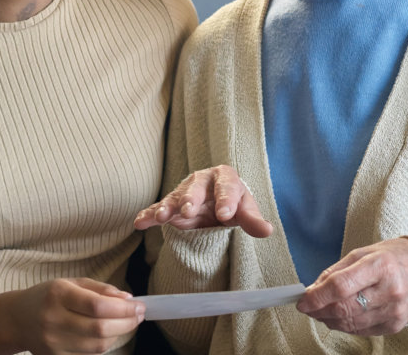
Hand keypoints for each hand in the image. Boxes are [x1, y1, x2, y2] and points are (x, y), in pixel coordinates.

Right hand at [6, 278, 144, 354]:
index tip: (139, 306)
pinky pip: (89, 354)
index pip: (98, 306)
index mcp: (58, 294)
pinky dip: (103, 344)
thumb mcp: (71, 283)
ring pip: (98, 345)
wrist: (17, 320)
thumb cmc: (47, 297)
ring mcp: (53, 342)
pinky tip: (106, 334)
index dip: (124, 309)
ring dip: (118, 335)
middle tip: (138, 315)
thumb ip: (100, 289)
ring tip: (124, 323)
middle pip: (100, 329)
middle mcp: (53, 319)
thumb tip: (127, 300)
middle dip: (126, 323)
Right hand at [132, 165, 272, 237]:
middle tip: (189, 210)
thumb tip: (267, 230)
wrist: (217, 204)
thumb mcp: (245, 210)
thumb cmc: (234, 204)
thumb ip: (252, 220)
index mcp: (225, 177)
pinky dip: (149, 215)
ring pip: (174, 197)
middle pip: (196, 187)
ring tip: (162, 217)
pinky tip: (140, 223)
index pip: (227, 187)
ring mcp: (183, 192)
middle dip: (192, 198)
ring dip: (168, 207)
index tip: (225, 215)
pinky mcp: (170, 205)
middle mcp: (202, 180)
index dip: (226, 200)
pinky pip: (157, 209)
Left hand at [296, 237, 407, 335]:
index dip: (317, 297)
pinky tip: (340, 317)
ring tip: (322, 312)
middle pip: (344, 308)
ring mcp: (394, 310)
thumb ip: (335, 272)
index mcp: (380, 266)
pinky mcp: (395, 325)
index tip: (302, 301)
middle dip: (319, 310)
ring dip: (329, 320)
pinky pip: (361, 330)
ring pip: (350, 323)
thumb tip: (312, 291)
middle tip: (309, 307)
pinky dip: (345, 325)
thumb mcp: (362, 253)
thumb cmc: (391, 258)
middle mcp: (390, 290)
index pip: (341, 286)